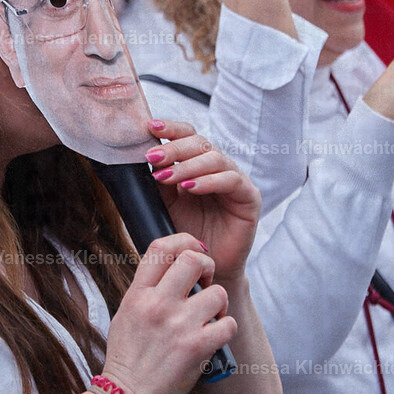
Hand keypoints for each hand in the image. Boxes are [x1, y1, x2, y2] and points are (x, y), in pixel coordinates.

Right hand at [104, 233, 236, 393]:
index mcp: (138, 294)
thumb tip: (173, 267)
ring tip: (210, 316)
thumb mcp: (126, 313)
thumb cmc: (128, 357)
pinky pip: (228, 324)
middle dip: (207, 266)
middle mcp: (158, 305)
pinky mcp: (197, 347)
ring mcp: (179, 325)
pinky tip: (214, 337)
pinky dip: (225, 329)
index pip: (160, 247)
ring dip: (219, 304)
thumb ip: (147, 289)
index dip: (183, 240)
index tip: (194, 249)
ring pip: (218, 293)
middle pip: (194, 259)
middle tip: (206, 282)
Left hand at [144, 120, 261, 283]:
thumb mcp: (168, 202)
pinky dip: (209, 181)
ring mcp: (236, 180)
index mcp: (199, 163)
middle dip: (174, 148)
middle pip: (200, 143)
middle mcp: (219, 167)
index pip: (188, 136)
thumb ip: (161, 179)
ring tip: (166, 177)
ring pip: (215, 159)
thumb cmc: (188, 233)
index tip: (150, 127)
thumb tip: (144, 156)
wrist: (207, 267)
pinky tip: (191, 187)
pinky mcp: (250, 197)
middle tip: (152, 157)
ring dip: (188, 166)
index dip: (171, 129)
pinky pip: (231, 180)